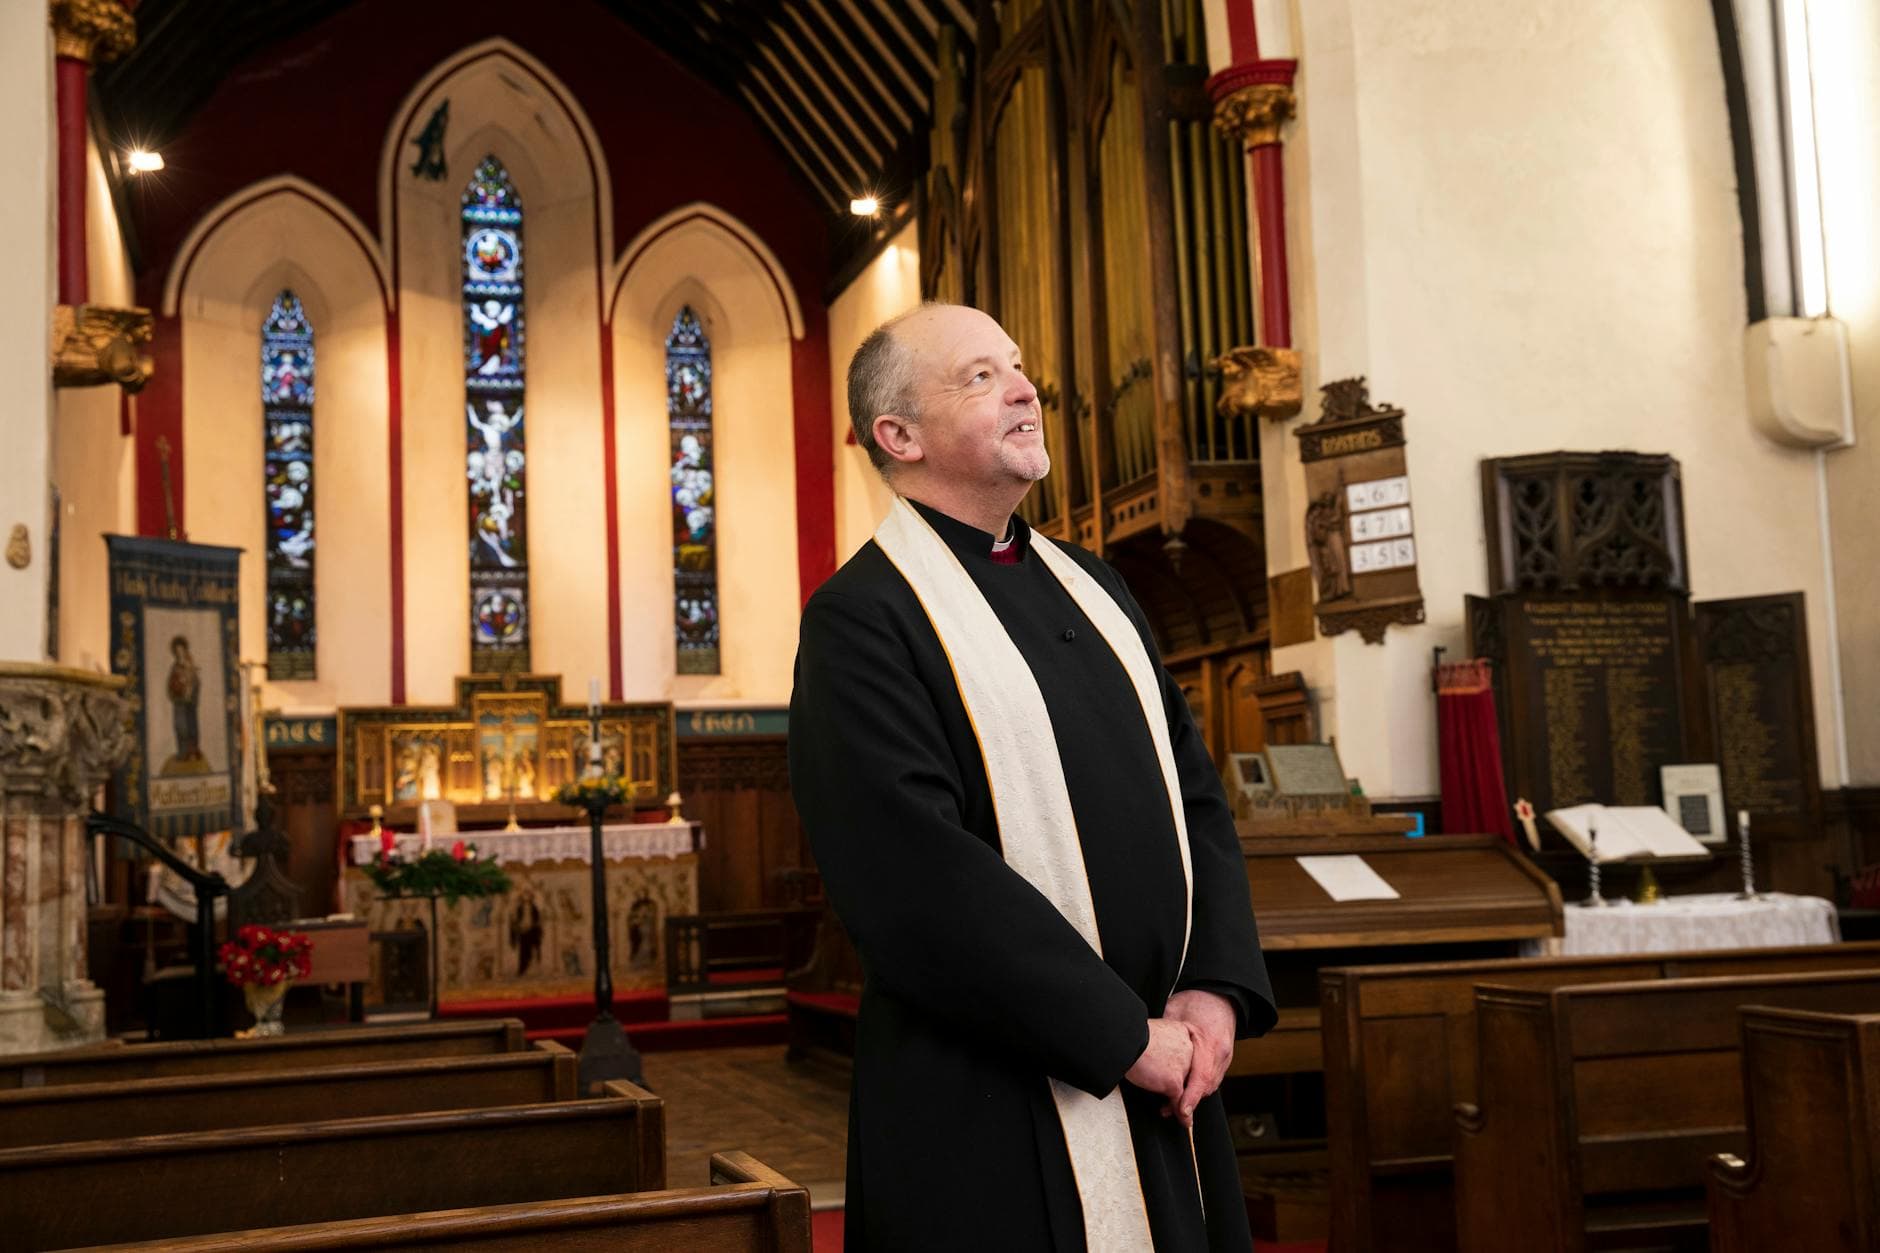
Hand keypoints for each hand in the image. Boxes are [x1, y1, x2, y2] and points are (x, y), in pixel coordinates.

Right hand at [1125, 1018, 1196, 1125]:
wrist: (1123, 1041)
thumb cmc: (1128, 1037)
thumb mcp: (1151, 1034)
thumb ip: (1161, 1043)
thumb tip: (1156, 1055)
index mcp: (1182, 1033)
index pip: (1189, 1055)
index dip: (1183, 1068)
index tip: (1176, 1075)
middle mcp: (1188, 1048)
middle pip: (1191, 1073)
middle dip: (1183, 1086)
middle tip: (1174, 1095)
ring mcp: (1183, 1066)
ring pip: (1187, 1090)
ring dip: (1182, 1104)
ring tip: (1179, 1112)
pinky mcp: (1174, 1082)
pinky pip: (1181, 1103)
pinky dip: (1183, 1115)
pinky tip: (1184, 1121)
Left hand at [1164, 989, 1236, 1123]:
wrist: (1221, 996)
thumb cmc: (1197, 1001)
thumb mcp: (1175, 1012)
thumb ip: (1167, 1034)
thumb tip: (1149, 1045)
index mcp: (1208, 1042)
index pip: (1200, 1077)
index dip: (1190, 1097)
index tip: (1180, 1111)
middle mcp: (1220, 1053)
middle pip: (1206, 1087)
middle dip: (1188, 1103)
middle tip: (1168, 1111)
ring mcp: (1225, 1057)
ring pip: (1211, 1086)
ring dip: (1194, 1098)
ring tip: (1174, 1106)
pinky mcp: (1224, 1059)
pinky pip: (1213, 1080)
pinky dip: (1200, 1089)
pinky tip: (1186, 1092)